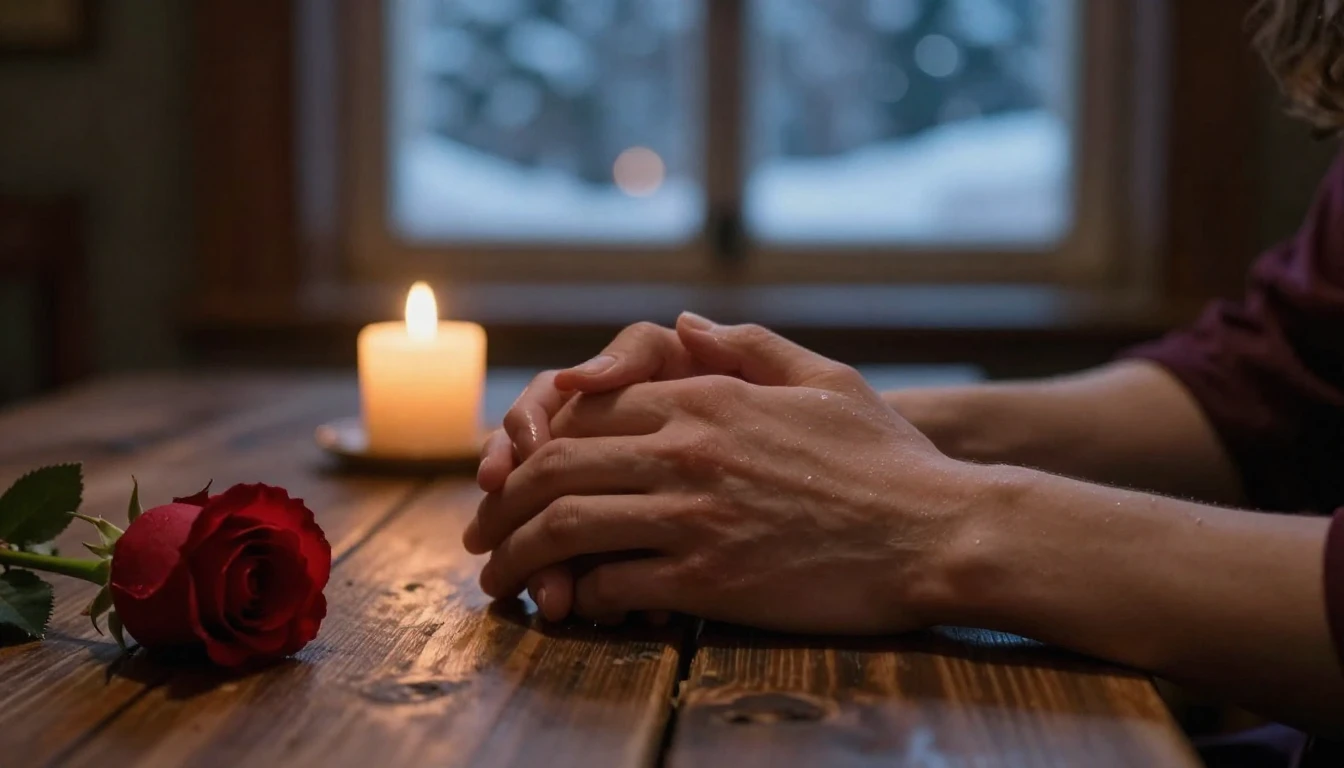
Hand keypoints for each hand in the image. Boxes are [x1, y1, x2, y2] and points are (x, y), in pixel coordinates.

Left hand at [466, 317, 974, 632]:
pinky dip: (576, 595)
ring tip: (497, 584)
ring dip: (515, 558)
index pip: (582, 410)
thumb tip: (685, 322)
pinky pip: (610, 583)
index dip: (531, 446)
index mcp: (707, 397)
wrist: (941, 533)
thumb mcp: (825, 380)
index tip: (511, 478)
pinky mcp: (708, 579)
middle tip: (480, 536)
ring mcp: (693, 514)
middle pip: (552, 467)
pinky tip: (569, 606)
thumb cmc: (888, 460)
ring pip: (564, 527)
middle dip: (500, 505)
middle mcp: (687, 449)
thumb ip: (748, 346)